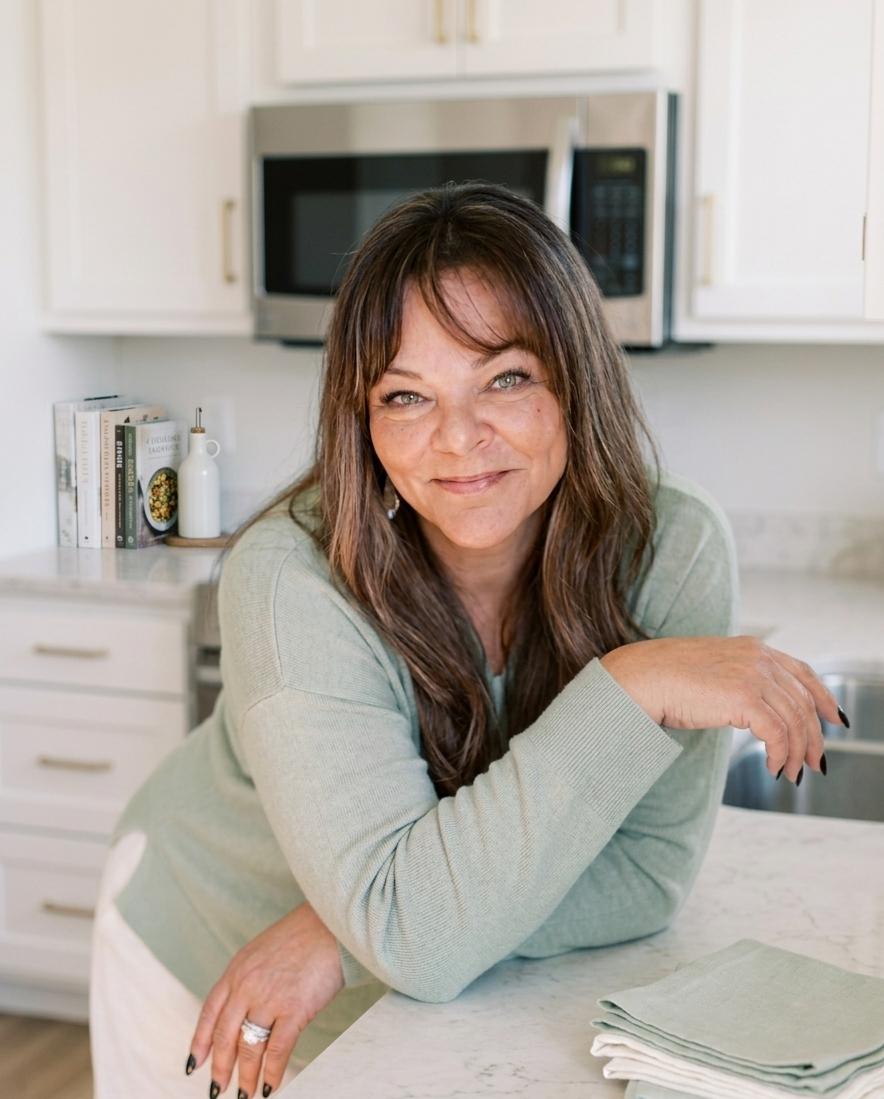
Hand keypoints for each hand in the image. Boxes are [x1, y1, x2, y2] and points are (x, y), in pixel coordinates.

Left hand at [189, 902, 344, 1097]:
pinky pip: (276, 1050)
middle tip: (218, 1090)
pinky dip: (272, 1072)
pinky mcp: (294, 1009)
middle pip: (224, 1036)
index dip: (199, 1041)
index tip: (194, 1065)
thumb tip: (244, 1008)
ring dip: (246, 1077)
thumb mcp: (263, 950)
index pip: (209, 1012)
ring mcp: (268, 998)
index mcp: (237, 969)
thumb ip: (249, 977)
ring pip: (248, 1048)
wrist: (331, 921)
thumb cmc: (304, 934)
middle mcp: (246, 985)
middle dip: (220, 1068)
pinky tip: (271, 1086)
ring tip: (246, 1095)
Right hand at [600, 636, 839, 781]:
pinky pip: (777, 733)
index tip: (833, 719)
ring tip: (791, 773)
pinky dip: (780, 754)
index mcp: (752, 648)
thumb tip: (759, 712)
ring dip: (797, 752)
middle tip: (814, 763)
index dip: (823, 697)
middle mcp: (758, 657)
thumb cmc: (664, 679)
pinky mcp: (743, 696)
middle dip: (813, 736)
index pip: (802, 671)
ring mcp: (752, 674)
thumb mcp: (713, 673)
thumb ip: (740, 681)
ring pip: (794, 720)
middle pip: (803, 700)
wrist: (640, 679)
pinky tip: (773, 767)